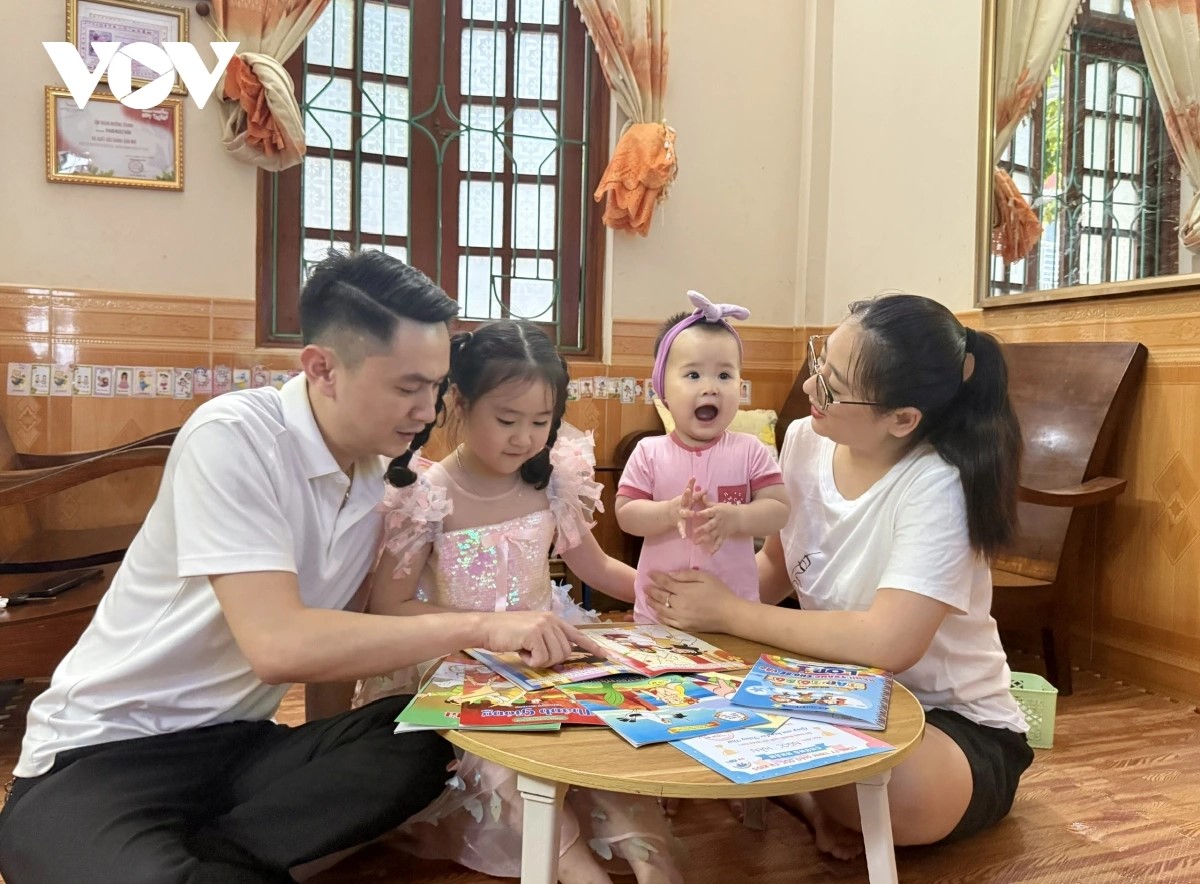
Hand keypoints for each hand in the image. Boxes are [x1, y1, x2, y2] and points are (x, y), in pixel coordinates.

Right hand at [481, 611, 603, 667]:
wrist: (486, 627)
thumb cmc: (506, 633)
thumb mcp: (531, 633)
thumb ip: (548, 640)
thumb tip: (561, 655)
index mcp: (552, 619)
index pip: (577, 634)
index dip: (591, 646)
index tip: (604, 655)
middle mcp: (551, 620)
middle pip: (566, 652)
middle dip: (551, 660)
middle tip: (533, 655)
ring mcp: (543, 626)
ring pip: (555, 657)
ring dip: (539, 661)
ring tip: (525, 650)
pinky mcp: (534, 634)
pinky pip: (542, 659)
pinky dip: (530, 661)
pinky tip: (521, 651)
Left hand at [645, 569, 740, 632]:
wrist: (730, 615)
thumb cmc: (720, 593)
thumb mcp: (706, 577)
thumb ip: (687, 575)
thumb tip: (671, 574)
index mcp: (684, 591)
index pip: (665, 582)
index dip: (656, 577)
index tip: (649, 573)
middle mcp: (679, 604)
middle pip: (661, 596)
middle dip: (651, 590)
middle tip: (644, 586)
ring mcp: (681, 617)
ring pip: (661, 610)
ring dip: (652, 603)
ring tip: (647, 598)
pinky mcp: (684, 627)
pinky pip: (668, 622)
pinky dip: (660, 616)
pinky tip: (657, 612)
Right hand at [671, 477, 703, 539]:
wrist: (668, 513)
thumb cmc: (681, 503)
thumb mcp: (685, 496)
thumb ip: (690, 487)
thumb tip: (695, 476)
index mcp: (684, 498)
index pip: (688, 489)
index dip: (690, 485)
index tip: (693, 478)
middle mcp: (682, 505)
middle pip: (684, 499)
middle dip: (686, 495)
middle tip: (688, 490)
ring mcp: (680, 514)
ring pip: (685, 513)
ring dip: (688, 513)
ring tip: (692, 514)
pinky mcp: (679, 523)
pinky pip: (681, 528)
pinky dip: (682, 532)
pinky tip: (685, 537)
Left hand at [691, 500, 742, 554]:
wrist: (740, 518)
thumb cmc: (727, 510)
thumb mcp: (718, 505)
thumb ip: (708, 502)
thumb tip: (700, 494)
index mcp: (716, 512)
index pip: (708, 512)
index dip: (702, 513)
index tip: (695, 514)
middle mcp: (718, 522)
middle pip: (709, 526)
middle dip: (702, 529)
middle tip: (694, 532)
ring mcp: (720, 530)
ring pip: (712, 535)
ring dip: (704, 539)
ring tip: (696, 543)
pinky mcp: (723, 536)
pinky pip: (718, 543)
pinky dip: (714, 549)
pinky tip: (709, 554)